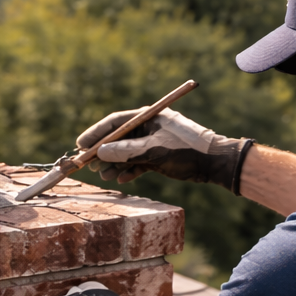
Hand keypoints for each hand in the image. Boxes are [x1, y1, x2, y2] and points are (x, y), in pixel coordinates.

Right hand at [76, 107, 252, 193]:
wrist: (215, 163)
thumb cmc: (187, 150)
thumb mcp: (155, 150)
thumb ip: (127, 151)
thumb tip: (101, 153)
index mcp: (149, 116)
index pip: (116, 122)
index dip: (97, 133)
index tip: (81, 145)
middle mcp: (150, 127)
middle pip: (119, 138)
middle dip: (103, 152)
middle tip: (87, 164)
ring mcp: (154, 142)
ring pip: (128, 153)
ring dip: (115, 164)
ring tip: (104, 176)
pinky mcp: (160, 157)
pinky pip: (139, 163)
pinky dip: (130, 170)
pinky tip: (121, 179)